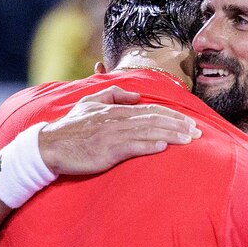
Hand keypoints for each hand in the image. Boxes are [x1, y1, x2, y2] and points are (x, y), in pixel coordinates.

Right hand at [40, 87, 200, 175]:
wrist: (49, 146)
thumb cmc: (71, 128)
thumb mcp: (90, 103)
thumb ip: (114, 95)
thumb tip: (135, 96)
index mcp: (115, 110)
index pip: (150, 110)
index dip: (172, 116)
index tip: (190, 123)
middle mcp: (116, 120)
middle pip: (154, 120)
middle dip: (178, 126)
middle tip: (198, 133)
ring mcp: (111, 135)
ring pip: (147, 132)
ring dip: (170, 135)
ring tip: (188, 140)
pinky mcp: (105, 151)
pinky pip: (130, 147)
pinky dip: (147, 146)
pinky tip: (162, 147)